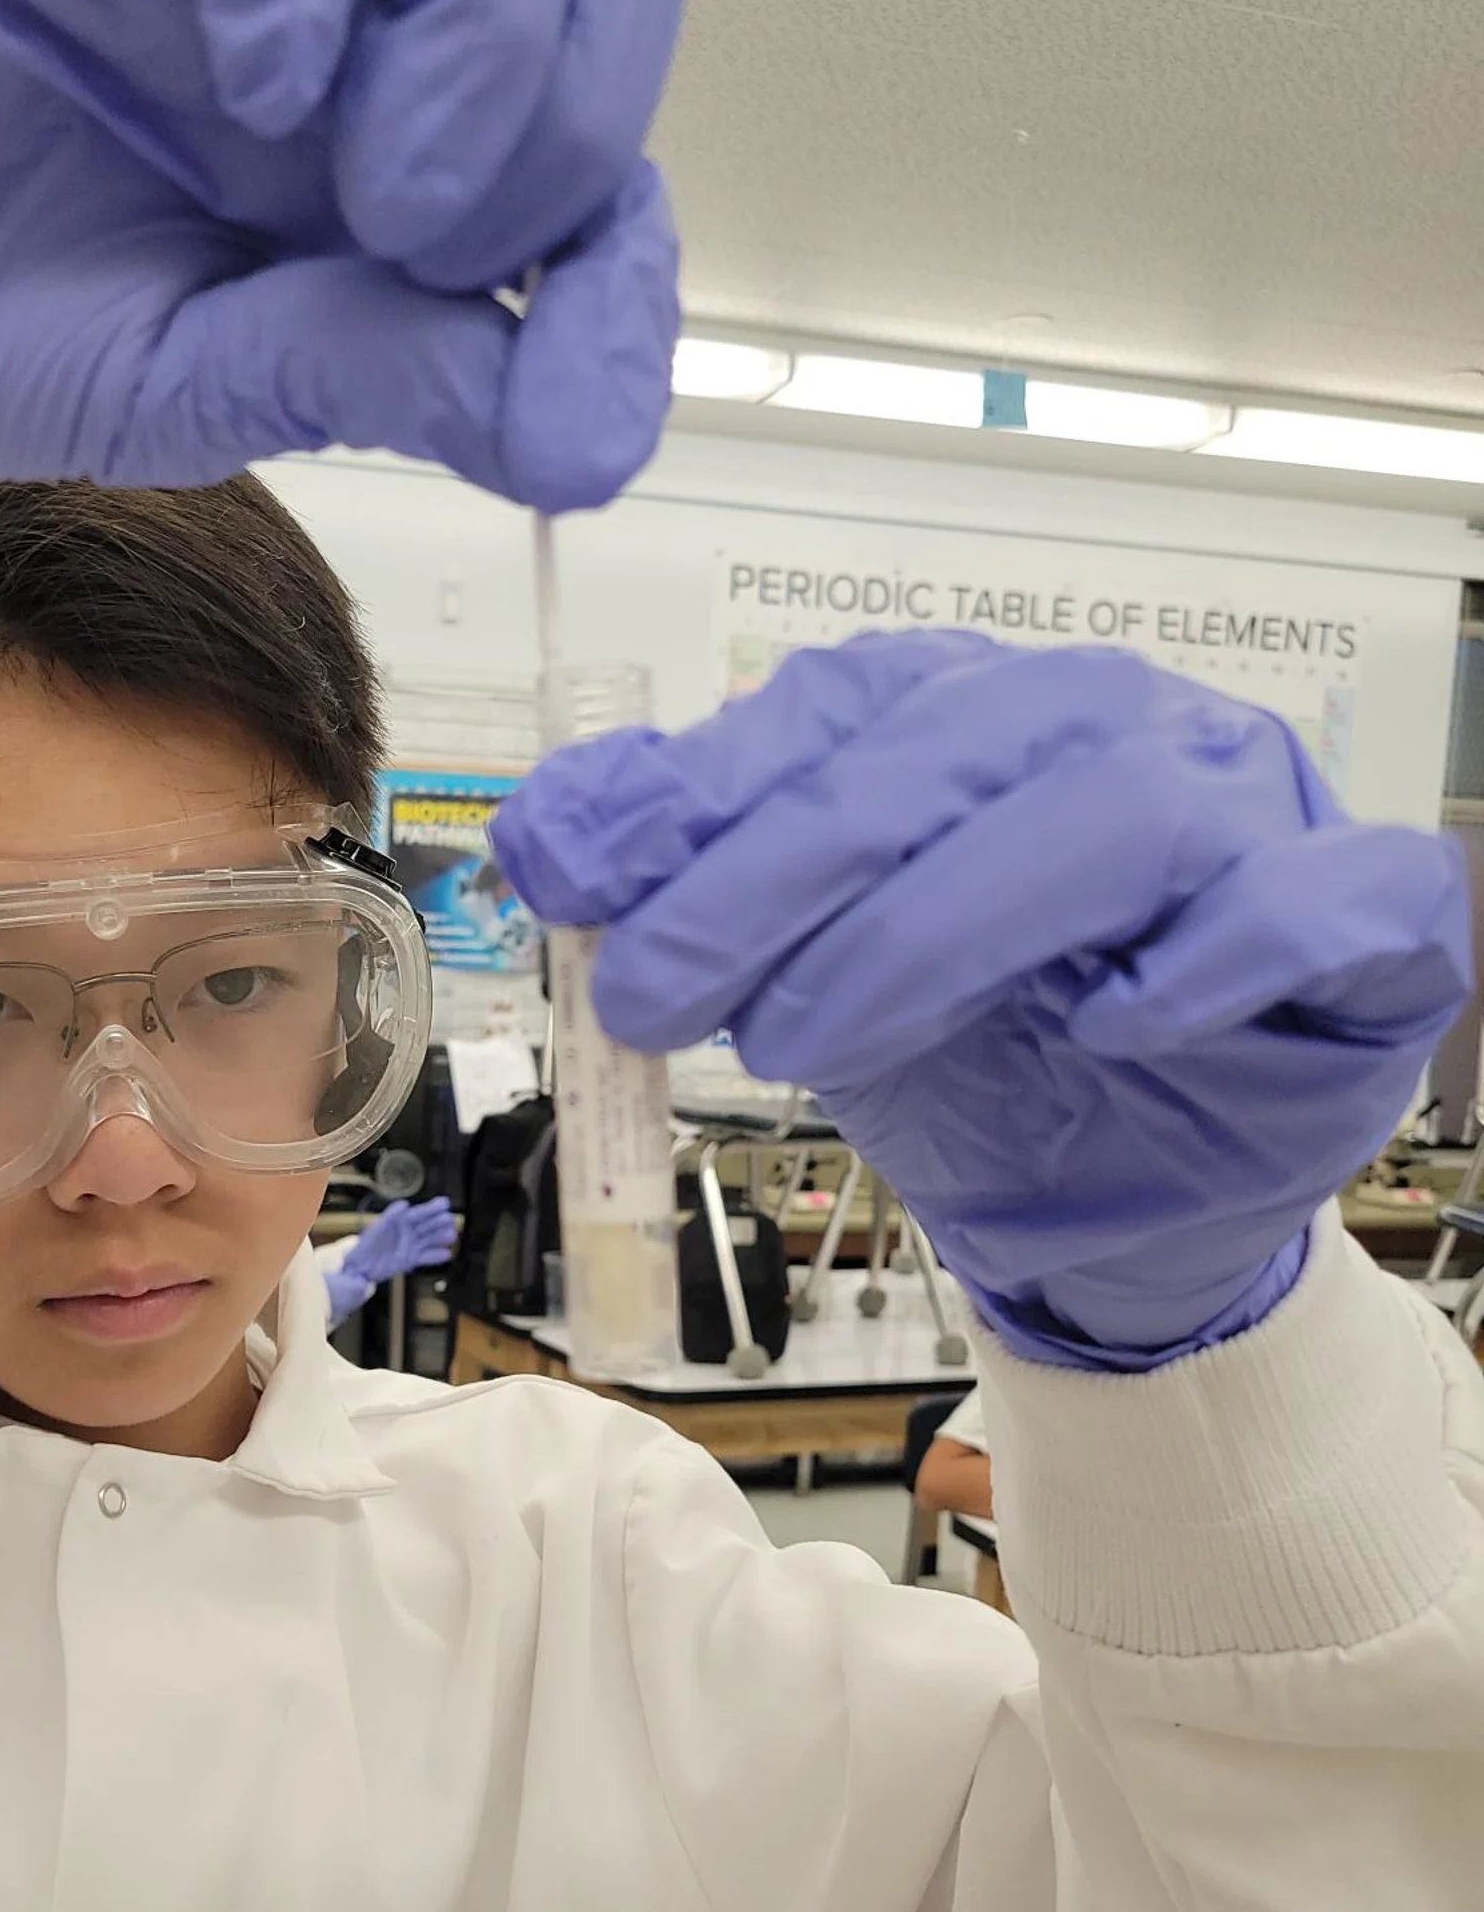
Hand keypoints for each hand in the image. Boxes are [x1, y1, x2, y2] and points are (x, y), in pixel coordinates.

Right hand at [0, 0, 686, 503]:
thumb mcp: (210, 379)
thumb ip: (394, 375)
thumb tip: (581, 435)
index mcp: (401, 163)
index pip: (600, 155)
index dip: (624, 257)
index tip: (585, 357)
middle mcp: (368, 18)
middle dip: (557, 119)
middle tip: (435, 233)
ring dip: (484, 23)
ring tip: (376, 170)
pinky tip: (251, 67)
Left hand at [325, 1197, 458, 1329]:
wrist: (358, 1266)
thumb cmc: (366, 1244)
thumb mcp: (377, 1227)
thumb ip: (391, 1216)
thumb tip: (405, 1205)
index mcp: (399, 1221)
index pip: (418, 1213)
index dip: (431, 1209)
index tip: (445, 1203)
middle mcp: (407, 1233)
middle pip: (426, 1226)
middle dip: (439, 1223)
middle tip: (451, 1219)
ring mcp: (410, 1246)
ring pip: (429, 1241)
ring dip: (440, 1238)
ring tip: (452, 1236)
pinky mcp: (409, 1260)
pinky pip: (425, 1257)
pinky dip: (436, 1257)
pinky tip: (447, 1254)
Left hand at [492, 632, 1470, 1366]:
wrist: (1118, 1200)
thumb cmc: (978, 1060)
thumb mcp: (803, 973)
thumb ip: (692, 885)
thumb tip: (550, 830)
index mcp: (980, 722)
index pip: (841, 711)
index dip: (706, 796)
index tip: (580, 888)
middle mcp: (1116, 736)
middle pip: (959, 751)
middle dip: (784, 873)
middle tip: (664, 994)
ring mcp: (1250, 818)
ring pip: (1118, 815)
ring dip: (940, 926)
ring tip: (813, 1039)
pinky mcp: (1361, 929)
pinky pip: (1320, 905)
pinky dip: (1209, 960)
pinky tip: (1108, 1027)